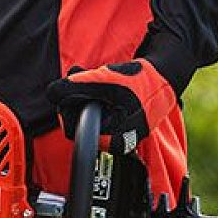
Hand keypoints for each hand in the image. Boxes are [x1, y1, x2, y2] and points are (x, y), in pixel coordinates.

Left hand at [46, 59, 177, 154]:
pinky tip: (102, 82)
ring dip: (84, 93)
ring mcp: (117, 133)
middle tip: (82, 76)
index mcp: (111, 141)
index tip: (73, 88)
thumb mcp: (102, 81)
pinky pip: (98, 111)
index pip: (74, 130)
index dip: (69, 106)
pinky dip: (95, 95)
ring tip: (95, 76)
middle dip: (76, 97)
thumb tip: (52, 92)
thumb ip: (74, 87)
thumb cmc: (139, 81)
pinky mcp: (119, 123)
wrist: (165, 75)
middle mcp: (114, 142)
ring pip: (87, 115)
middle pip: (79, 122)